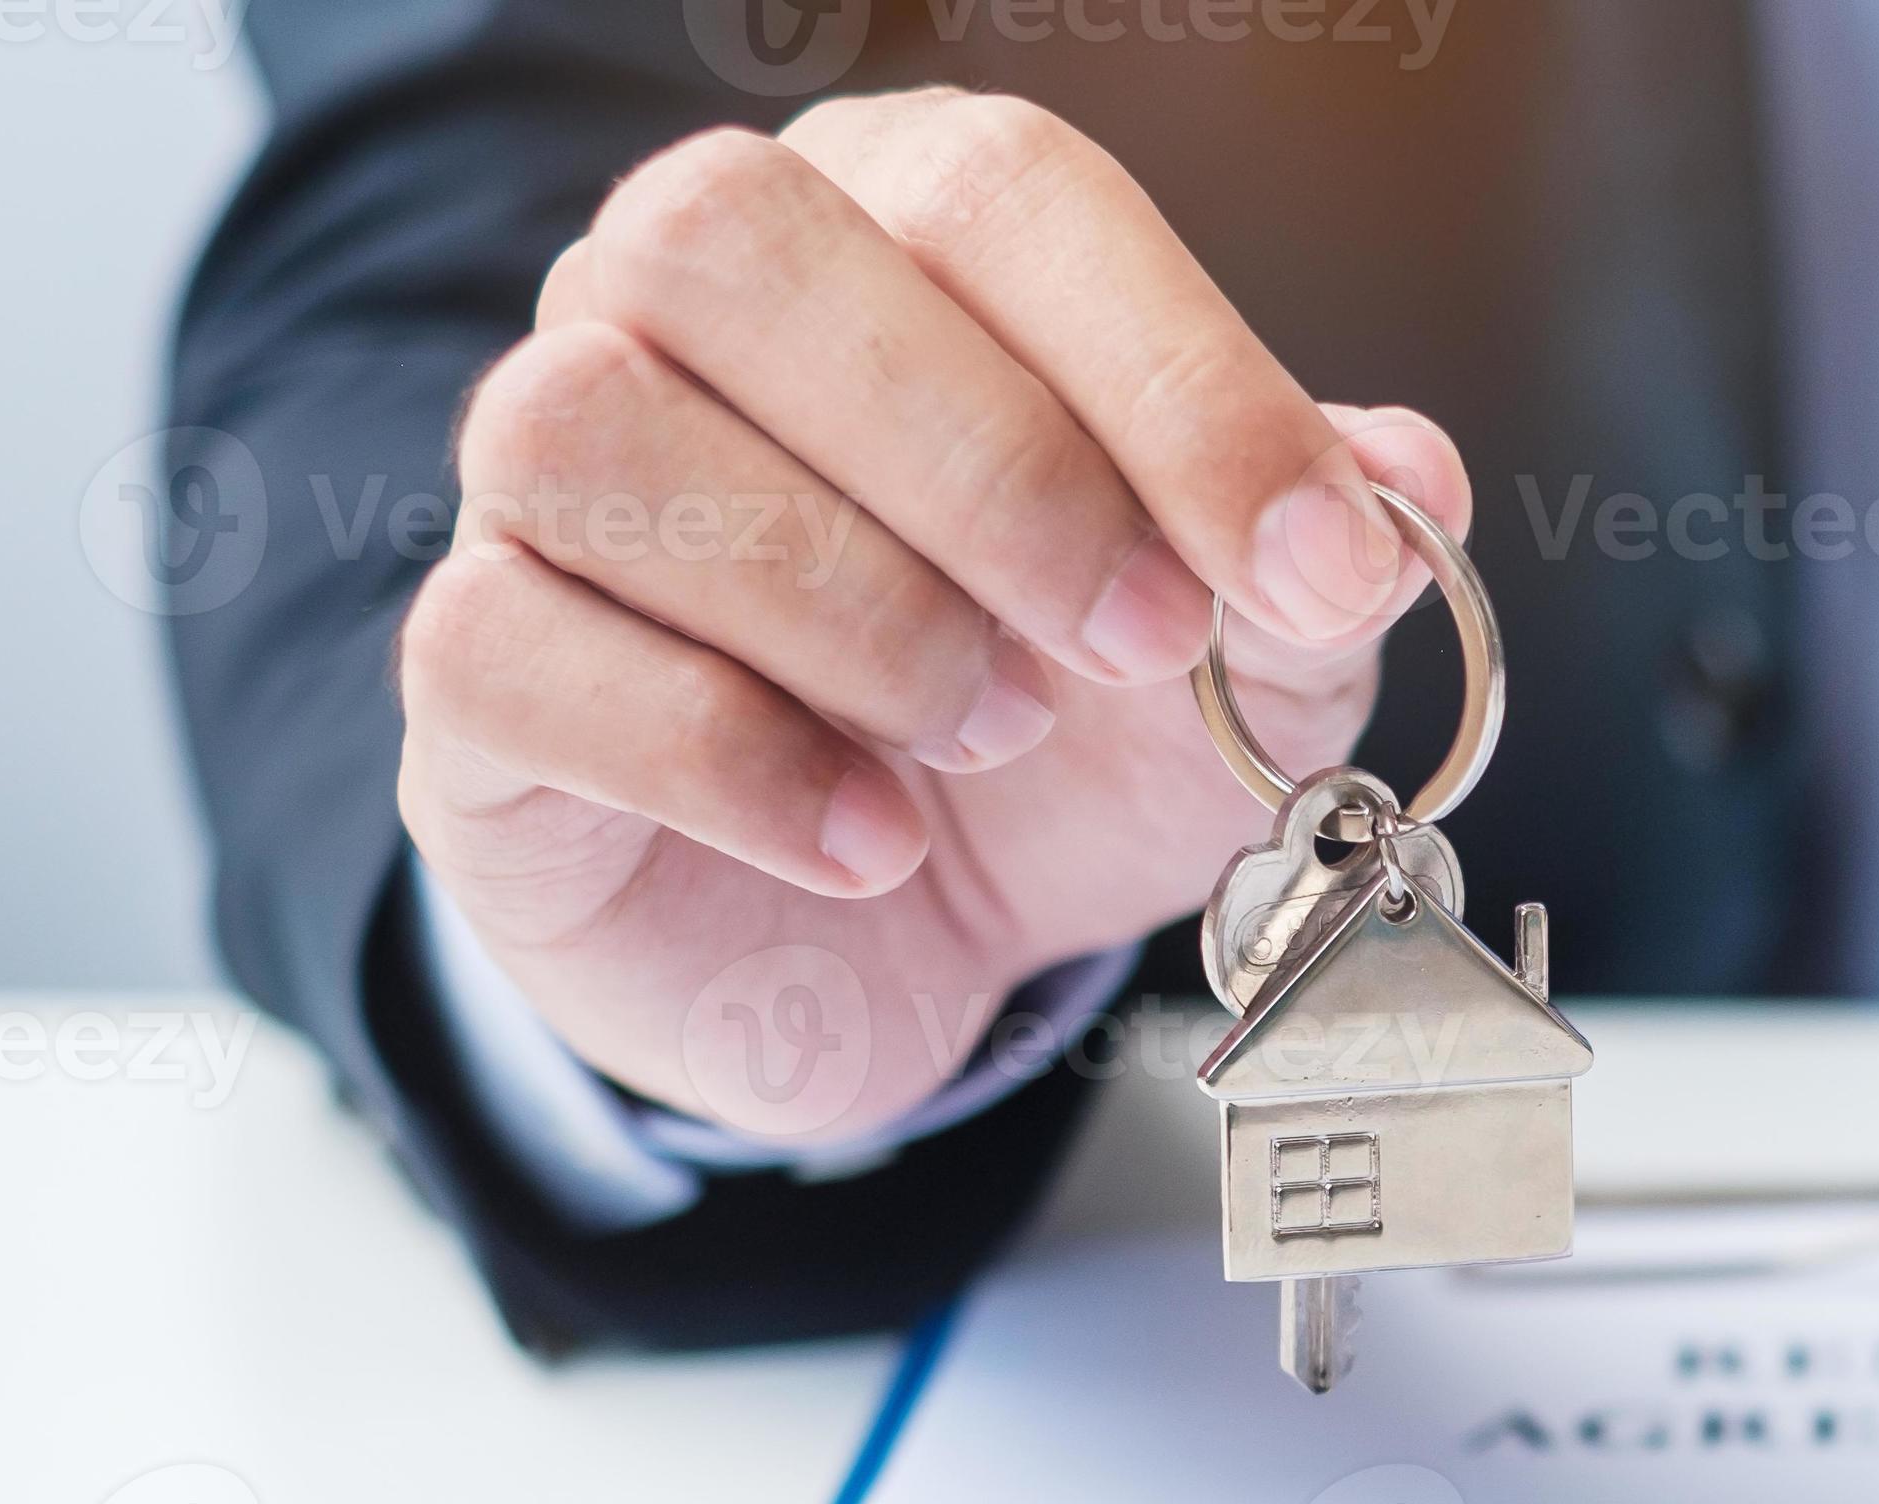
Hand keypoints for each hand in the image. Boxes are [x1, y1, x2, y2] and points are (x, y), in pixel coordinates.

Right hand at [396, 90, 1471, 1140]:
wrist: (898, 940)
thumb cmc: (1060, 737)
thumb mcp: (1246, 655)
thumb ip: (1323, 552)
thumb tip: (1407, 480)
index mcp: (893, 232)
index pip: (998, 189)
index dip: (1171, 367)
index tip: (1310, 558)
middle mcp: (682, 308)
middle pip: (739, 242)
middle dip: (988, 459)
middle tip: (1141, 644)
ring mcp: (539, 480)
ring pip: (592, 426)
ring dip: (845, 602)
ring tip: (990, 734)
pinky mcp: (470, 670)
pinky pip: (509, 642)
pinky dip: (726, 756)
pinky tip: (871, 840)